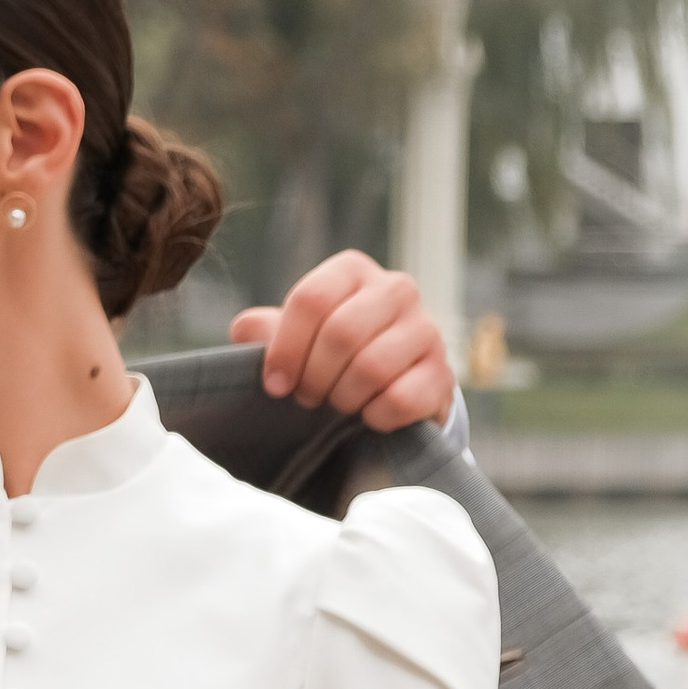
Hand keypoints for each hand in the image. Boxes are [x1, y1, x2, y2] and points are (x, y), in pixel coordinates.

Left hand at [230, 252, 454, 431]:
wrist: (392, 384)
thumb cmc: (333, 355)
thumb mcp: (296, 337)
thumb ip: (265, 330)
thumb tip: (246, 329)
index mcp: (352, 271)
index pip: (311, 300)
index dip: (285, 349)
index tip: (275, 384)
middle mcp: (395, 289)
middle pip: (341, 334)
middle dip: (314, 377)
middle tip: (307, 397)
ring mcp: (426, 329)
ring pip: (371, 368)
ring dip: (343, 398)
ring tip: (338, 403)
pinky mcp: (441, 373)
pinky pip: (400, 399)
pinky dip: (375, 417)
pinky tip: (369, 414)